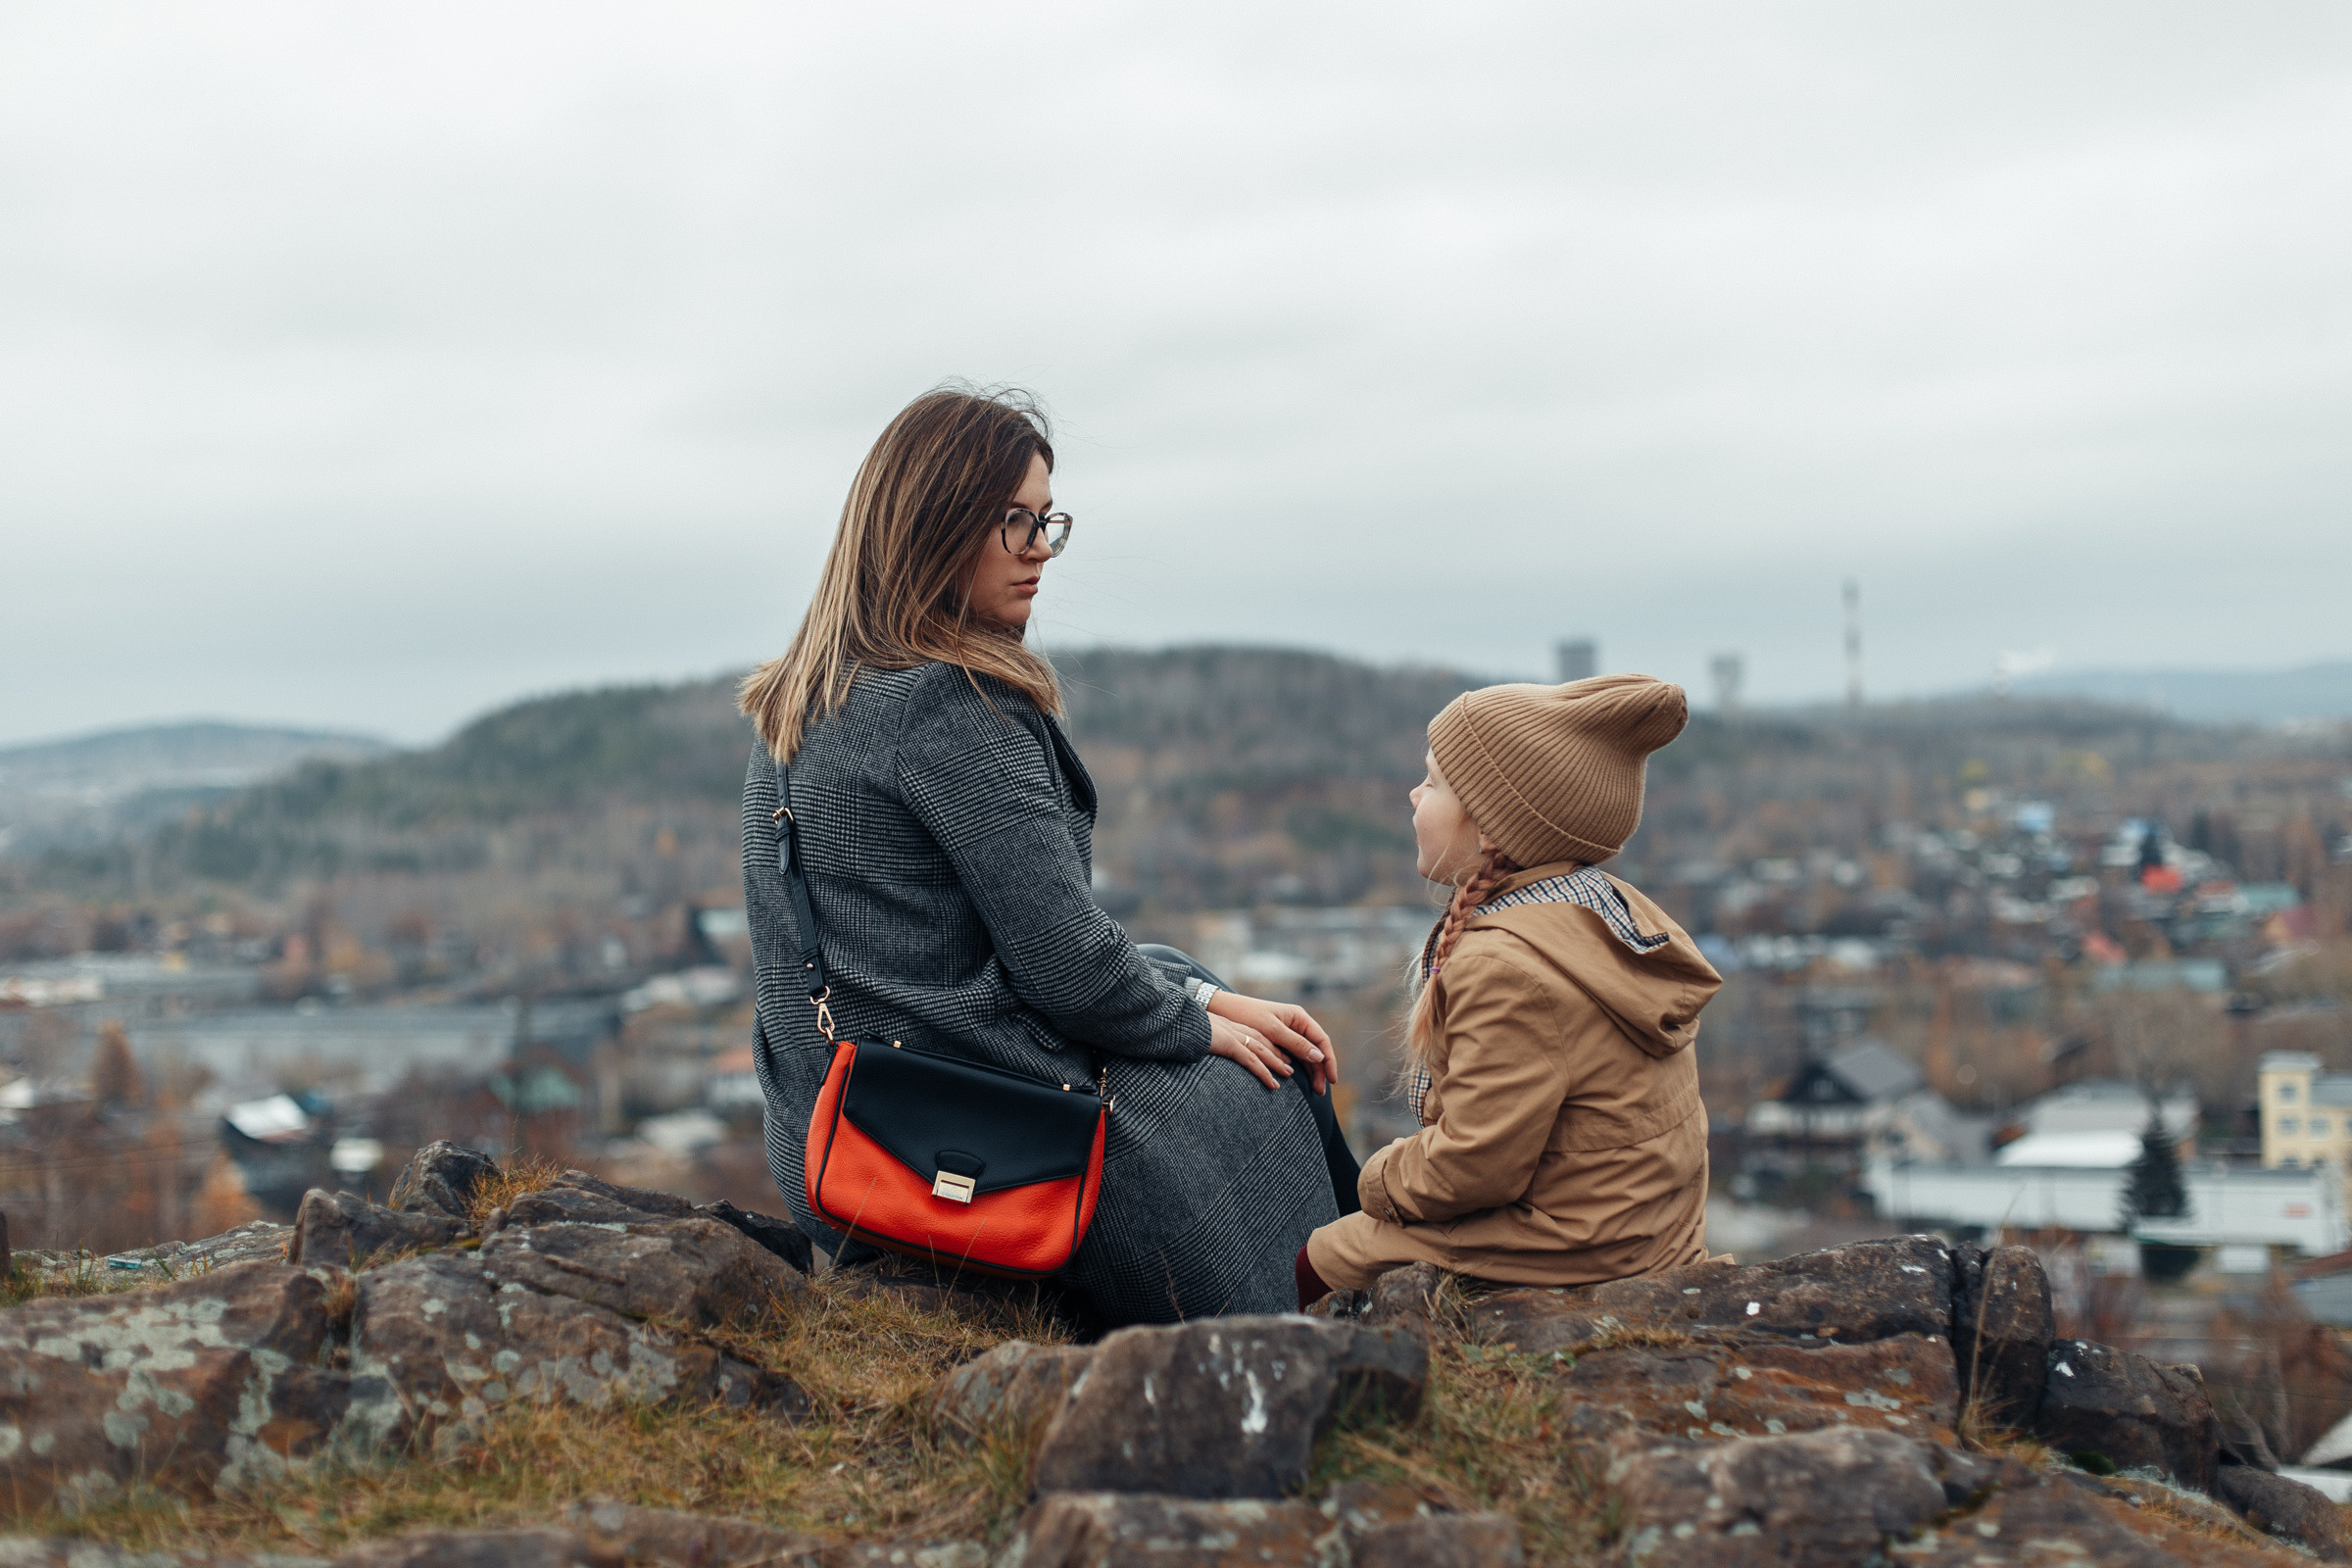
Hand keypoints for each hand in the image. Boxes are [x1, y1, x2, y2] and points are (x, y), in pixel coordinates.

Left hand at [1206, 990, 1337, 1093]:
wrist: (1224, 1011)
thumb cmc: (1247, 1016)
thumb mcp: (1272, 1030)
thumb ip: (1296, 1043)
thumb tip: (1319, 1057)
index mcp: (1299, 1017)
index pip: (1322, 1040)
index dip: (1329, 1060)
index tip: (1332, 1079)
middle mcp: (1297, 1024)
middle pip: (1316, 1050)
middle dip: (1321, 1070)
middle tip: (1321, 1091)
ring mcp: (1289, 1033)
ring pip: (1307, 1054)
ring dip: (1313, 1071)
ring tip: (1315, 1090)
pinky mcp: (1279, 1041)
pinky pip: (1295, 1056)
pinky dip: (1301, 1068)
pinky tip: (1303, 1081)